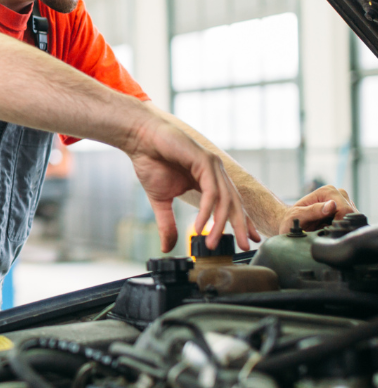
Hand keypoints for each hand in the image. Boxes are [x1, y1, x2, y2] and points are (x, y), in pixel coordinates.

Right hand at [126, 110, 257, 252]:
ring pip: (225, 200)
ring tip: (211, 242)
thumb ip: (168, 224)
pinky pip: (211, 192)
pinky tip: (200, 226)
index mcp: (209, 179)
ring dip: (219, 224)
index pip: (232, 203)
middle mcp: (215, 172)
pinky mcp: (204, 161)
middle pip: (235, 204)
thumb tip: (167, 247)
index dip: (241, 222)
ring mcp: (212, 166)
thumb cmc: (151, 162)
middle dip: (240, 227)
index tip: (247, 239)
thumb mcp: (161, 201)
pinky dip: (206, 211)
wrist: (139, 140)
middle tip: (242, 246)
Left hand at [278, 185, 357, 232]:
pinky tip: (331, 230)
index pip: (343, 208)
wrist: (292, 224)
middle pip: (351, 213)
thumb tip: (332, 205)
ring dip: (342, 226)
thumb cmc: (292, 219)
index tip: (329, 230)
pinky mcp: (346, 212)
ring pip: (353, 218)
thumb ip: (313, 210)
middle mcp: (337, 194)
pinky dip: (343, 228)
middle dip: (341, 224)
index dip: (339, 221)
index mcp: (327, 191)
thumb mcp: (297, 216)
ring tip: (325, 229)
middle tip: (325, 230)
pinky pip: (351, 222)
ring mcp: (344, 203)